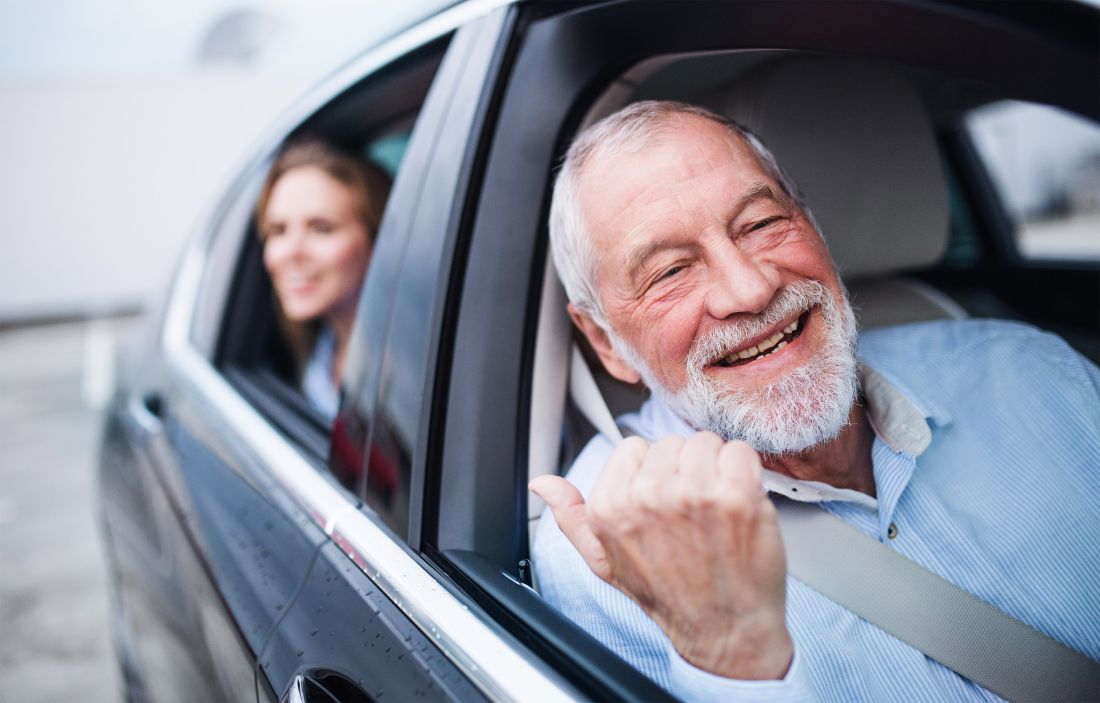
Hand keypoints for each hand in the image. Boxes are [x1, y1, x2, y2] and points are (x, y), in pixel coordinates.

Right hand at [531, 432, 792, 679]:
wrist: (726, 631)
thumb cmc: (669, 596)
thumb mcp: (605, 561)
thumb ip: (571, 517)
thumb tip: (542, 484)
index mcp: (610, 507)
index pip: (633, 448)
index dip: (653, 474)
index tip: (664, 504)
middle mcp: (648, 497)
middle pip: (671, 443)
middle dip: (684, 470)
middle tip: (693, 512)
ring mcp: (693, 493)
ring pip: (705, 443)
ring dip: (716, 469)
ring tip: (717, 510)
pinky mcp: (736, 495)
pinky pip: (739, 451)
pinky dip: (745, 472)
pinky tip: (739, 504)